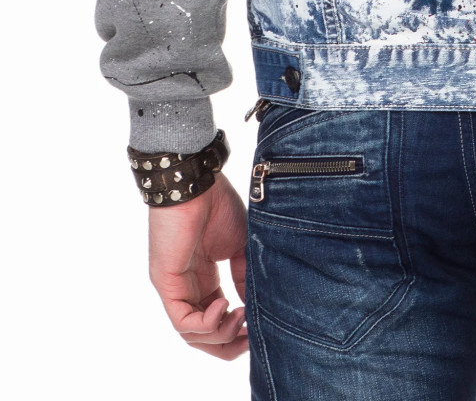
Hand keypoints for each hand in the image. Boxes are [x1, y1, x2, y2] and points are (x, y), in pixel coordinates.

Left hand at [148, 171, 248, 359]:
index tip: (258, 328)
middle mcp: (187, 287)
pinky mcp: (166, 283)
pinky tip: (224, 306)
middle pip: (202, 335)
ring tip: (240, 316)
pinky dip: (206, 323)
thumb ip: (244, 276)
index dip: (236, 330)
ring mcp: (174, 287)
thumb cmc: (217, 205)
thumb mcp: (240, 246)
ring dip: (220, 334)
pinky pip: (182, 321)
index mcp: (204, 278)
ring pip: (191, 334)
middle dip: (227, 344)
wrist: (197, 182)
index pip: (216, 318)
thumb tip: (254, 306)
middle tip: (250, 339)